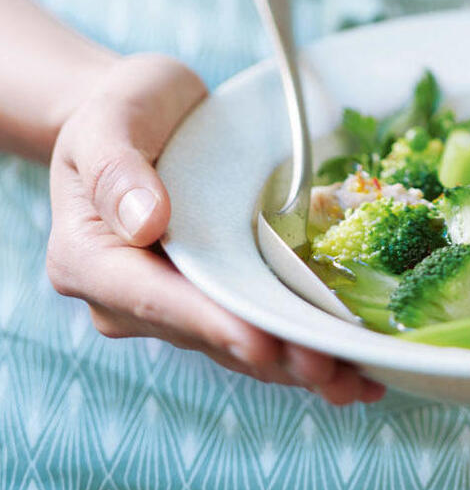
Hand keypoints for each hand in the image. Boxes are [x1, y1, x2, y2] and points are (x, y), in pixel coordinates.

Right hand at [46, 53, 384, 404]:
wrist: (147, 114)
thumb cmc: (125, 109)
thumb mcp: (112, 119)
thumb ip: (117, 168)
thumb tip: (146, 221)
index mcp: (91, 261)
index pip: (155, 300)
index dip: (212, 325)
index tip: (261, 344)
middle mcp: (128, 298)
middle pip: (207, 334)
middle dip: (272, 355)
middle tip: (333, 370)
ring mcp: (176, 304)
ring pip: (238, 346)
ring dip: (297, 366)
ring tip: (357, 380)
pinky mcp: (216, 299)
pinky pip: (258, 331)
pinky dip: (303, 348)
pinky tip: (355, 369)